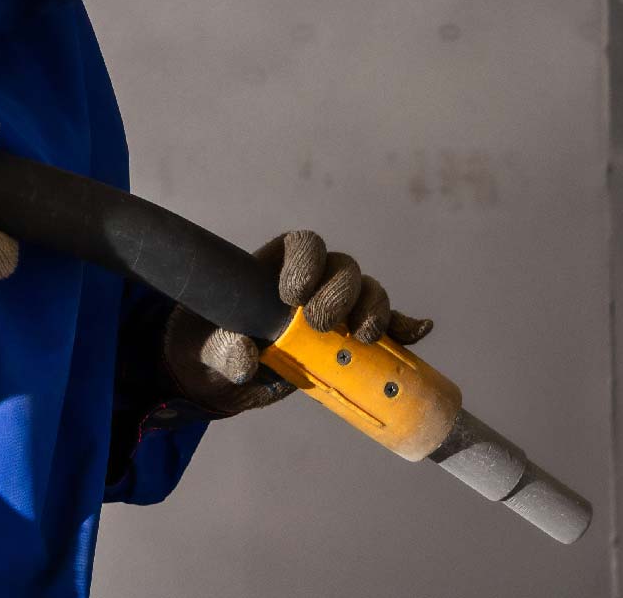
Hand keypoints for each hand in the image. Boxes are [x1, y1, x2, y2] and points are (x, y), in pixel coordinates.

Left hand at [163, 231, 433, 413]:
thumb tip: (246, 355)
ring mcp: (335, 309)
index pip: (302, 245)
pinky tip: (417, 332)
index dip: (306, 262)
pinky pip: (384, 327)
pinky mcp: (349, 340)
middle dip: (341, 291)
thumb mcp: (204, 348)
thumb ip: (221, 349)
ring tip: (365, 337)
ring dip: (375, 309)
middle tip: (322, 323)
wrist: (217, 378)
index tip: (292, 294)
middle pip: (343, 268)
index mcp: (275, 266)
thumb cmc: (207, 346)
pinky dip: (403, 328)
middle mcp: (312, 280)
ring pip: (368, 292)